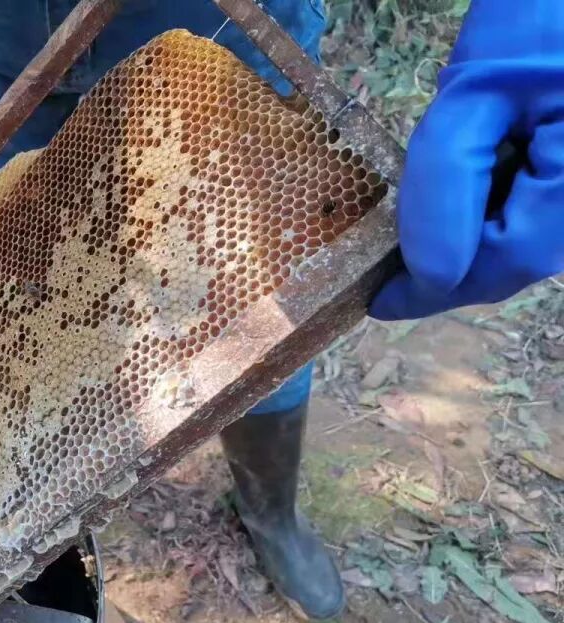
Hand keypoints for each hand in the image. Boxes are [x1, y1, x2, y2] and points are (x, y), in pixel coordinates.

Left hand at [371, 0, 563, 320]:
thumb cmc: (535, 22)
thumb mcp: (473, 97)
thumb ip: (446, 184)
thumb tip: (429, 274)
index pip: (505, 263)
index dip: (436, 292)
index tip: (378, 304)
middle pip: (517, 261)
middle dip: (450, 275)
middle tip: (387, 283)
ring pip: (526, 244)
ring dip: (468, 249)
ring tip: (409, 249)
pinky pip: (536, 214)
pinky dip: (489, 219)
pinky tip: (457, 206)